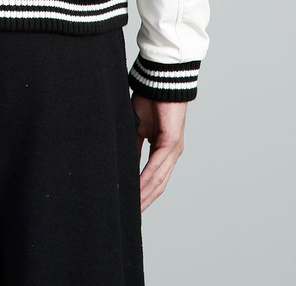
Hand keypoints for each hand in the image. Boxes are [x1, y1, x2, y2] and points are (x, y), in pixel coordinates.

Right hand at [132, 95, 186, 211]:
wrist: (160, 81)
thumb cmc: (149, 101)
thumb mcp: (137, 127)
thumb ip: (133, 146)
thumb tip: (124, 163)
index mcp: (164, 151)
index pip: (154, 179)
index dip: (144, 194)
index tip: (133, 206)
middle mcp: (171, 153)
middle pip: (159, 185)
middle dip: (145, 201)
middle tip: (132, 216)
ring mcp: (173, 149)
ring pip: (159, 179)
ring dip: (145, 194)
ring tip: (134, 207)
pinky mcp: (171, 141)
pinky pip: (158, 165)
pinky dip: (147, 178)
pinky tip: (138, 187)